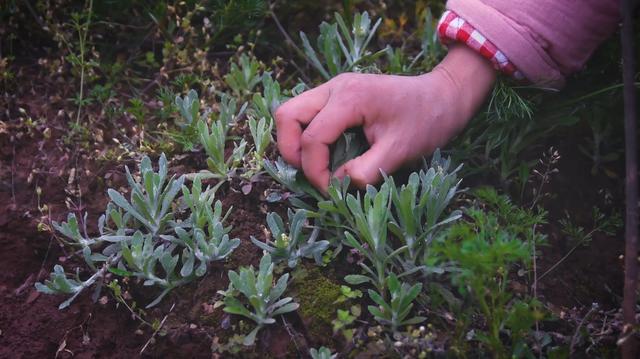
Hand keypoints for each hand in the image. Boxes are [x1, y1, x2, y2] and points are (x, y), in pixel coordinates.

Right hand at [275, 45, 495, 191]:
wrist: (444, 96)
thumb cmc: (427, 121)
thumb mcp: (399, 152)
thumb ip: (364, 171)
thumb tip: (336, 184)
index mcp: (349, 98)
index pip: (312, 138)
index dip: (315, 171)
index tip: (332, 191)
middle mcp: (334, 87)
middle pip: (287, 116)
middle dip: (292, 151)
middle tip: (314, 174)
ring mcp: (334, 88)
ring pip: (292, 114)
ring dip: (297, 143)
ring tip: (318, 166)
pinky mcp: (337, 96)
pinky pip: (308, 115)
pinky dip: (308, 136)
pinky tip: (329, 154)